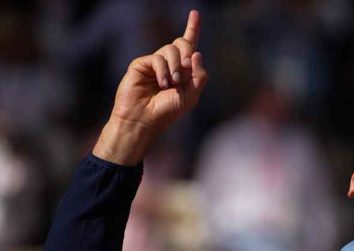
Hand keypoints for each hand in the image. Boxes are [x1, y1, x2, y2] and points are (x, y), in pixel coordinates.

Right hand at [93, 10, 208, 164]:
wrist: (145, 120)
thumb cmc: (167, 111)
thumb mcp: (191, 95)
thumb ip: (199, 76)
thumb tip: (196, 53)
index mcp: (183, 70)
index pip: (189, 45)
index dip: (193, 28)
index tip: (195, 13)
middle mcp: (169, 63)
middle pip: (182, 43)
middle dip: (187, 53)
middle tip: (185, 70)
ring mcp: (154, 62)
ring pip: (171, 49)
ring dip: (176, 67)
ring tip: (171, 84)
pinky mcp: (141, 64)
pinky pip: (157, 58)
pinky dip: (163, 71)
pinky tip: (162, 84)